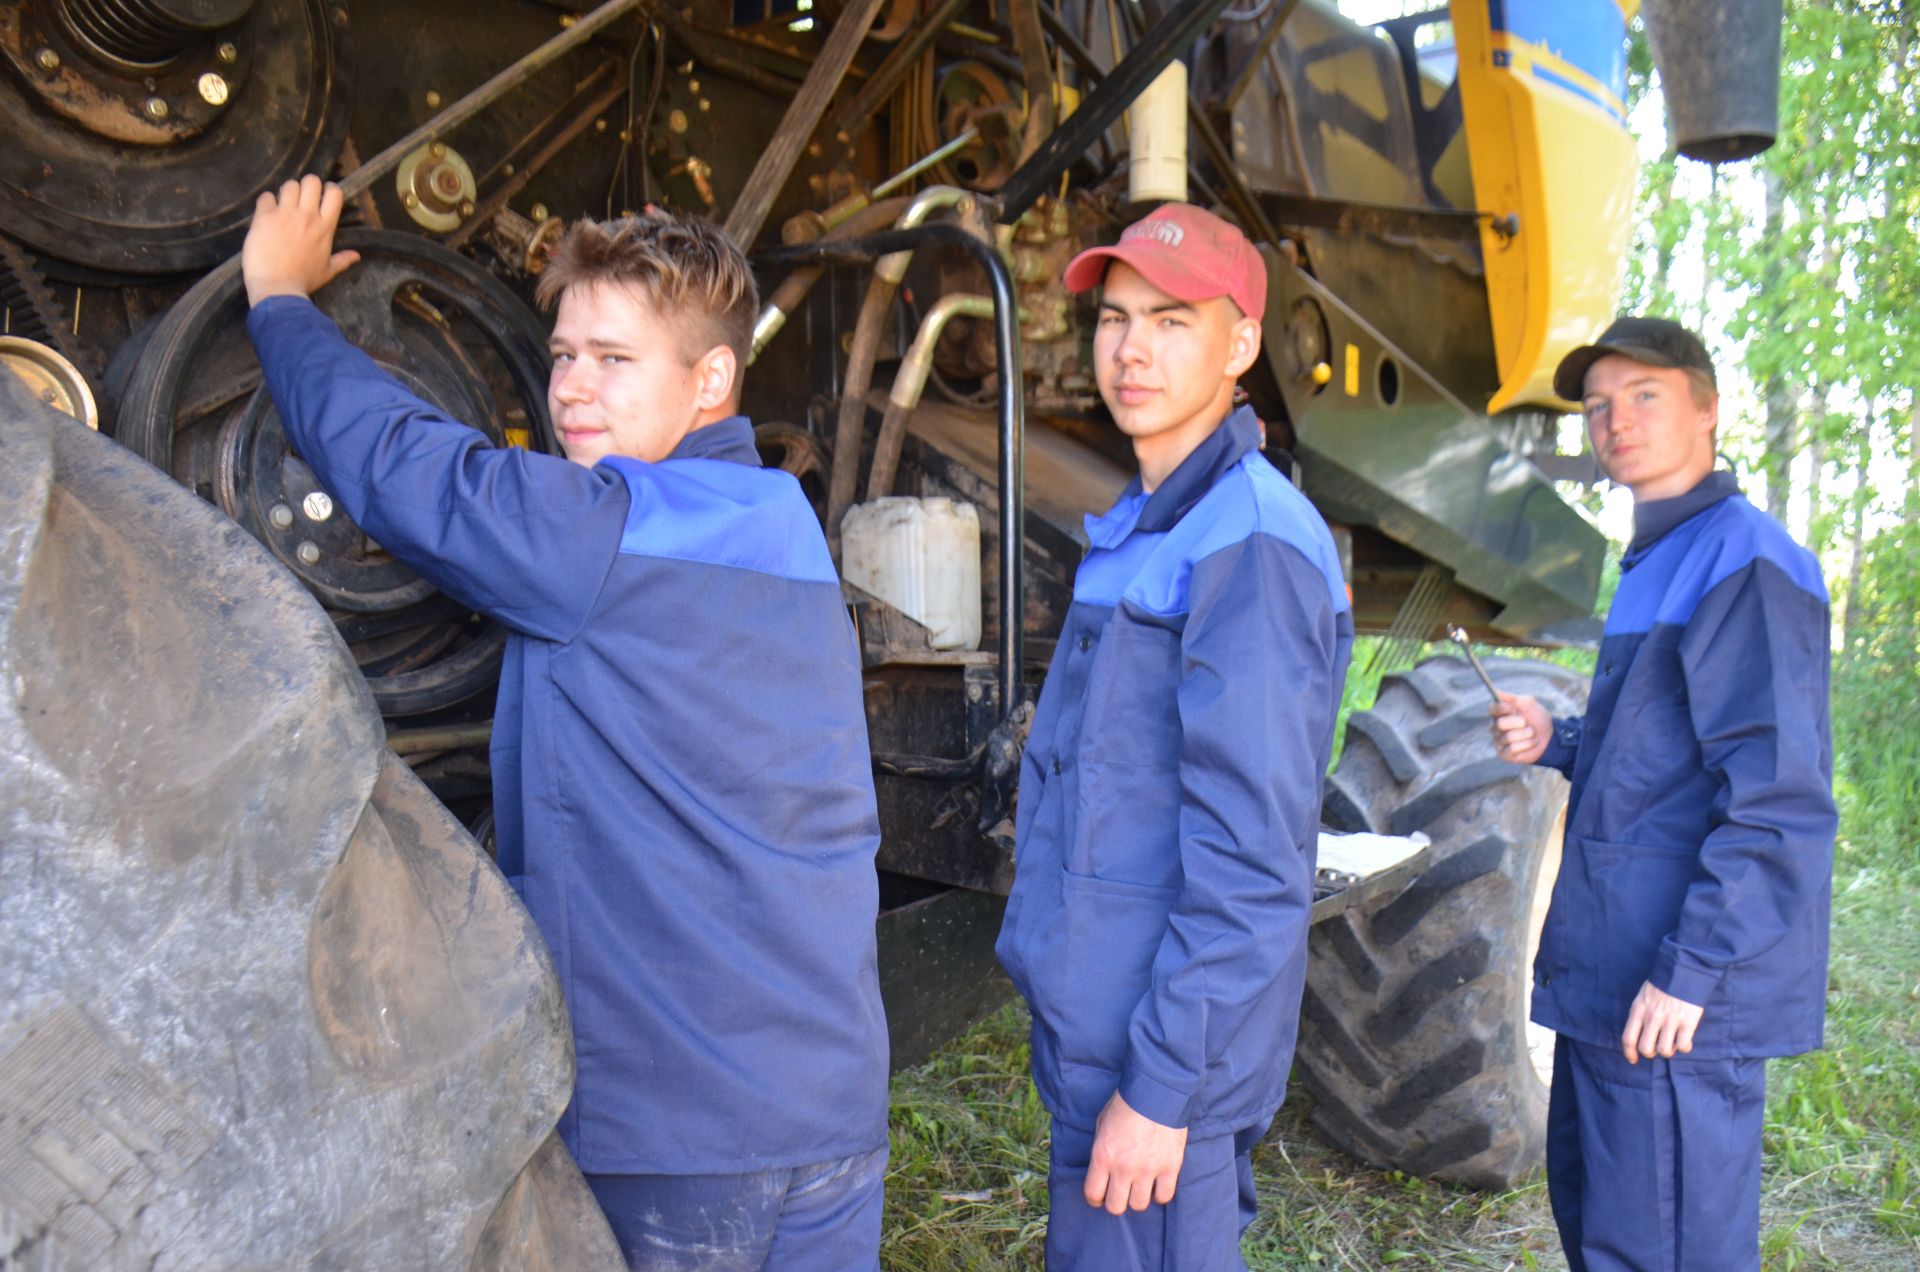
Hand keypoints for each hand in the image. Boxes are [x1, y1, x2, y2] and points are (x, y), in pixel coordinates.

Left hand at [242, 175, 360, 306]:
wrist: (277, 288)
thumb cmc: (303, 281)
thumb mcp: (327, 271)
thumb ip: (342, 260)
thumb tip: (357, 256)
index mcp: (325, 227)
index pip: (334, 193)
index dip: (328, 189)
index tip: (322, 195)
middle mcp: (307, 215)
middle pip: (311, 181)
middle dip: (306, 185)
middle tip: (300, 197)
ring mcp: (285, 214)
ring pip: (289, 185)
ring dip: (286, 192)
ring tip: (282, 205)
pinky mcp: (264, 216)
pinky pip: (266, 197)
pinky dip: (266, 203)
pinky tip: (265, 214)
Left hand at [1084, 1091, 1186, 1214]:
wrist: (1157, 1091)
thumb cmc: (1126, 1103)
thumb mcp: (1102, 1123)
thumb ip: (1101, 1149)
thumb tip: (1103, 1167)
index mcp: (1103, 1156)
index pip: (1093, 1194)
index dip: (1095, 1199)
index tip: (1099, 1197)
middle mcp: (1124, 1168)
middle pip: (1116, 1206)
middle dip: (1115, 1201)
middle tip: (1120, 1192)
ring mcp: (1148, 1170)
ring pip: (1139, 1205)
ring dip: (1137, 1197)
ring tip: (1140, 1186)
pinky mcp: (1170, 1168)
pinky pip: (1164, 1197)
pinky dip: (1160, 1194)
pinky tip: (1157, 1183)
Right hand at [1489, 692, 1549, 764]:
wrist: (1550, 737)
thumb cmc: (1538, 718)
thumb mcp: (1528, 704)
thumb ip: (1511, 698)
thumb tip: (1495, 690)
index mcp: (1500, 713)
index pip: (1492, 709)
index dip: (1502, 708)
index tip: (1513, 708)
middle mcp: (1497, 727)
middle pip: (1499, 724)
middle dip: (1518, 723)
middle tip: (1526, 723)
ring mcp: (1499, 741)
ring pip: (1508, 737)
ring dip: (1525, 734)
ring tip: (1532, 733)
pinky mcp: (1505, 754)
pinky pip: (1512, 748)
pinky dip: (1526, 744)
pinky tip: (1530, 743)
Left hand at [1622, 980, 1703, 1062]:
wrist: (1683, 971)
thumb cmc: (1662, 984)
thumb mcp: (1643, 996)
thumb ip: (1640, 1014)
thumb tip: (1638, 1036)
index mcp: (1638, 1010)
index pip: (1628, 1038)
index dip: (1629, 1053)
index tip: (1633, 1059)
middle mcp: (1652, 1017)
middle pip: (1646, 1048)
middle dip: (1650, 1053)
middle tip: (1656, 1048)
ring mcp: (1670, 1020)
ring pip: (1664, 1050)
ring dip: (1668, 1050)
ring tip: (1672, 1041)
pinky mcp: (1688, 1022)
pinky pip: (1683, 1046)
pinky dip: (1684, 1047)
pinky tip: (1685, 1040)